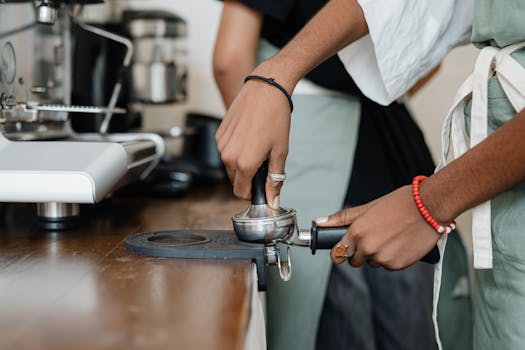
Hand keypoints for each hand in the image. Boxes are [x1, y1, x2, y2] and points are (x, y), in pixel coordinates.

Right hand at [215, 64, 294, 206]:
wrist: (265, 90)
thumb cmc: (276, 119)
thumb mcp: (280, 152)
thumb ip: (275, 179)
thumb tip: (273, 201)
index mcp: (244, 164)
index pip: (241, 193)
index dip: (253, 192)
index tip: (263, 185)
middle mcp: (228, 156)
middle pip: (235, 180)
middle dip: (248, 176)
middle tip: (264, 160)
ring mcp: (221, 145)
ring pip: (230, 165)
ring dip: (242, 162)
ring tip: (258, 144)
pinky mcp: (219, 134)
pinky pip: (226, 150)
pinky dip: (236, 149)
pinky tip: (249, 135)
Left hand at [319, 186, 439, 269]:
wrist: (429, 207)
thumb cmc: (399, 203)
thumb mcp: (367, 207)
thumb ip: (342, 218)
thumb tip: (320, 223)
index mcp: (357, 232)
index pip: (337, 254)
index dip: (341, 251)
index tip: (345, 249)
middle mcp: (367, 248)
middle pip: (355, 260)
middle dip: (360, 251)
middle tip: (375, 236)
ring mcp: (382, 258)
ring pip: (372, 263)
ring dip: (377, 254)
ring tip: (390, 236)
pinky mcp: (397, 265)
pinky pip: (388, 266)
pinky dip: (392, 258)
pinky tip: (399, 243)